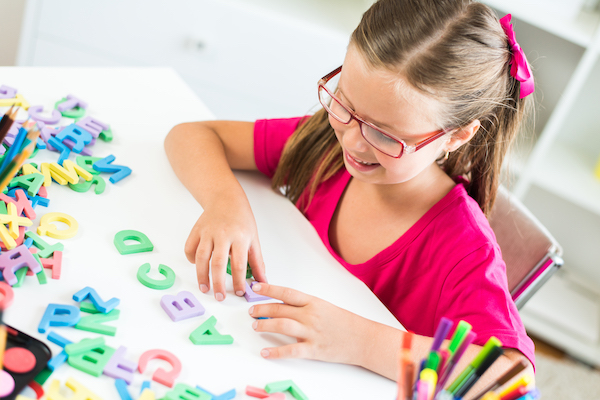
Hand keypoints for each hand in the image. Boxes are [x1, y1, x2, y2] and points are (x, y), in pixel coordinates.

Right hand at [184, 197, 266, 300]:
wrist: (226, 199)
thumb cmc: (242, 220)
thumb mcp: (254, 239)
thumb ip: (257, 262)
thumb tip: (263, 282)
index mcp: (240, 237)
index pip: (239, 263)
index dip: (239, 280)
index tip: (239, 292)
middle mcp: (222, 234)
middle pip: (218, 262)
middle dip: (218, 283)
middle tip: (220, 297)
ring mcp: (207, 232)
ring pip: (201, 257)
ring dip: (201, 276)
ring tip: (205, 289)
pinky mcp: (196, 230)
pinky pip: (190, 248)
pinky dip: (191, 259)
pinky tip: (197, 267)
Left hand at [248, 283, 369, 365]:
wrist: (364, 339)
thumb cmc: (345, 323)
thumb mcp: (325, 307)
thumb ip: (306, 306)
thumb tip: (284, 305)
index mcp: (313, 302)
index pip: (287, 293)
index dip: (269, 289)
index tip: (256, 287)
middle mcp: (310, 315)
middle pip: (280, 309)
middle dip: (262, 309)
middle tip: (251, 311)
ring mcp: (312, 332)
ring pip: (282, 326)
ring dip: (265, 325)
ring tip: (255, 326)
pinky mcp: (314, 349)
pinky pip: (290, 350)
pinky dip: (276, 352)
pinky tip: (266, 352)